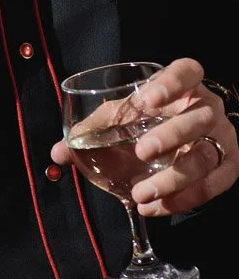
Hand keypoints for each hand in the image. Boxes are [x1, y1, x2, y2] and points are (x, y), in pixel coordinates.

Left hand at [50, 57, 237, 215]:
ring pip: (206, 157)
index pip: (187, 71)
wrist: (182, 141)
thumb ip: (93, 129)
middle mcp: (208, 108)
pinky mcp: (229, 167)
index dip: (171, 82)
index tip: (146, 99)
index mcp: (185, 84)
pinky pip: (214, 185)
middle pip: (199, 118)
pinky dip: (184, 199)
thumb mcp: (122, 116)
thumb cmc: (147, 120)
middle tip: (141, 152)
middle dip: (171, 135)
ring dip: (173, 178)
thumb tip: (57, 153)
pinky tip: (155, 208)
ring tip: (140, 194)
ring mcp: (224, 138)